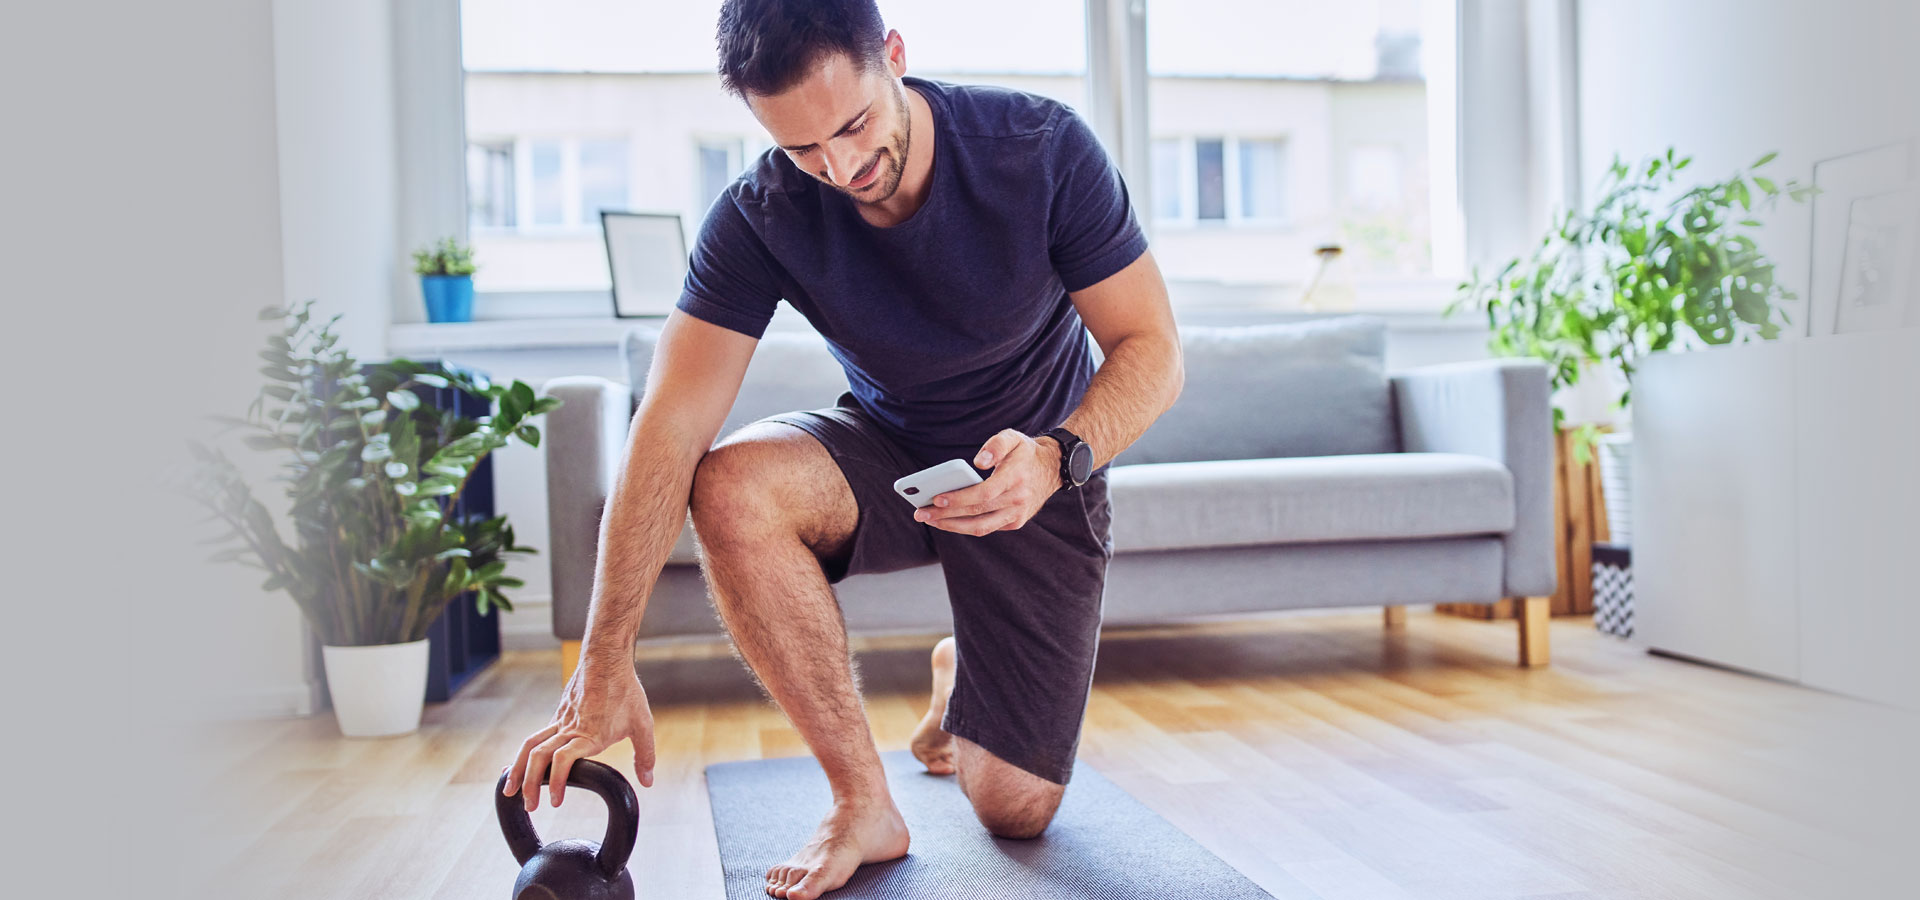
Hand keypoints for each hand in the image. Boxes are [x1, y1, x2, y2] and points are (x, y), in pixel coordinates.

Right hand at [502, 658, 655, 811]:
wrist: (606, 658)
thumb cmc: (625, 690)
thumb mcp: (643, 725)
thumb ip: (645, 755)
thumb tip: (648, 781)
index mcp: (589, 734)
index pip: (563, 760)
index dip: (555, 782)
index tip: (555, 802)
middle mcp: (569, 729)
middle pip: (539, 757)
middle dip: (530, 784)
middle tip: (530, 807)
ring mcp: (560, 721)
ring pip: (530, 746)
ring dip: (518, 769)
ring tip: (509, 790)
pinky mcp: (558, 715)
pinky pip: (536, 736)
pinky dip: (524, 754)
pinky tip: (519, 765)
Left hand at [913, 428, 1059, 535]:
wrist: (1052, 468)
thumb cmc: (1025, 452)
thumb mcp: (1013, 437)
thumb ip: (996, 444)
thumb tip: (979, 461)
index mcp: (1014, 478)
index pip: (983, 494)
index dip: (959, 499)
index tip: (936, 499)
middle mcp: (1017, 500)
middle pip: (976, 513)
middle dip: (945, 515)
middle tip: (920, 513)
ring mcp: (1017, 515)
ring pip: (980, 527)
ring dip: (952, 526)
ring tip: (930, 520)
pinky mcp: (1015, 522)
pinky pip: (987, 528)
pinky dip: (965, 526)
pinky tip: (948, 520)